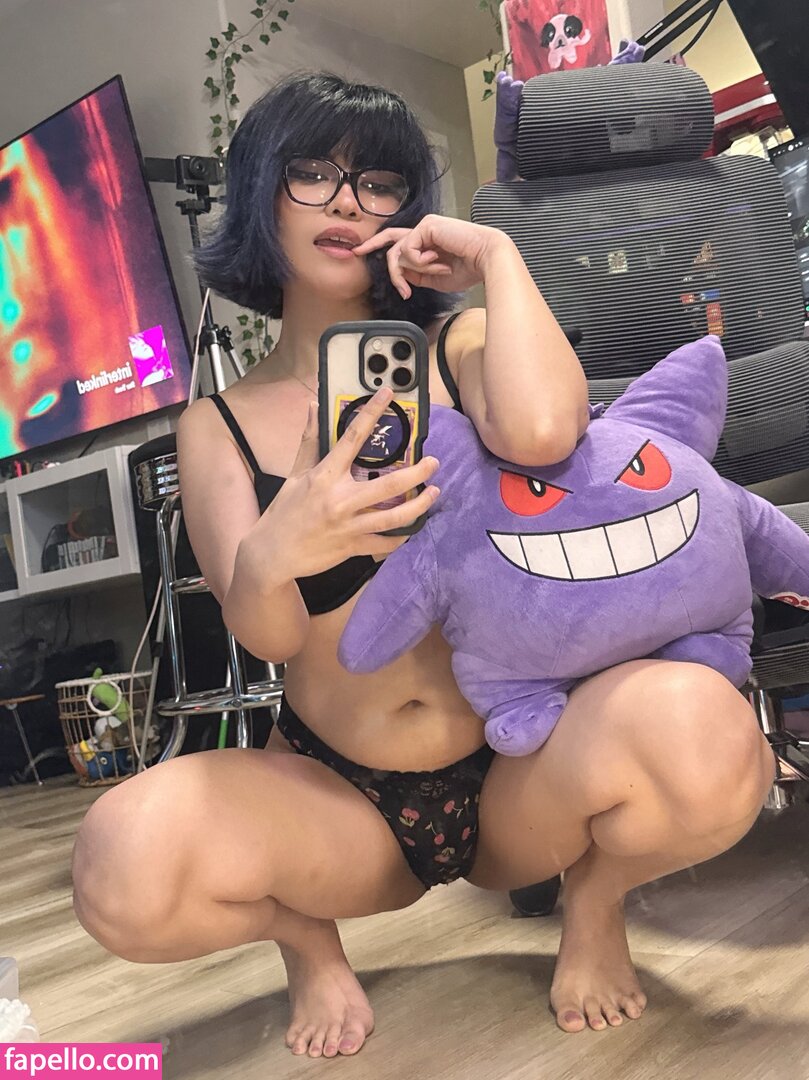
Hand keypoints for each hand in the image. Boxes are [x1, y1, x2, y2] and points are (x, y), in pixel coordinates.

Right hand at [240, 389, 439, 583]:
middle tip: (434, 462)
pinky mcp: (352, 547)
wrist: (272, 553)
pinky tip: (412, 528)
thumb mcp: (295, 473)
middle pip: (388, 484)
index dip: (371, 413)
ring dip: (419, 505)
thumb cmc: (284, 512)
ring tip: (435, 493)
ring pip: (394, 516)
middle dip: (417, 473)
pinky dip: (400, 537)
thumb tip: (314, 407)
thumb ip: (310, 440)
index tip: (388, 395)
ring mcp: (348, 525)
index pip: (352, 437)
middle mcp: (340, 499)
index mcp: (325, 475)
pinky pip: (384, 543)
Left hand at [351, 213, 511, 298]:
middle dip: (377, 252)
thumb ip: (417, 275)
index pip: (398, 240)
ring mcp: (425, 226)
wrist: (487, 260)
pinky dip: (422, 262)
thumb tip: (400, 274)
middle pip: (392, 243)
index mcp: (428, 241)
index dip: (378, 245)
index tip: (360, 251)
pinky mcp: (427, 226)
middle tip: (366, 259)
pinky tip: (439, 261)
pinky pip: (410, 250)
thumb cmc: (469, 269)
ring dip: (418, 269)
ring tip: (439, 270)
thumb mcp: (436, 279)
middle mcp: (425, 230)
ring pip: (402, 252)